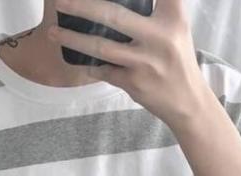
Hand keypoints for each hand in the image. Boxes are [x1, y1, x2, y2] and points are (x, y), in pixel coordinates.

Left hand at [48, 0, 207, 129]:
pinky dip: (88, 64)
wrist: (187, 101)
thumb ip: (159, 7)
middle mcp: (160, 37)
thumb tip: (118, 3)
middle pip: (113, 15)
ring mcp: (145, 62)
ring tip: (53, 32)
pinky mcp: (134, 83)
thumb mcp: (176, 26)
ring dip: (72, 38)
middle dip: (81, 7)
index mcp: (173, 17)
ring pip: (101, 46)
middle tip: (60, 2)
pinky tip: (77, 59)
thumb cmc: (176, 59)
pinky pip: (103, 70)